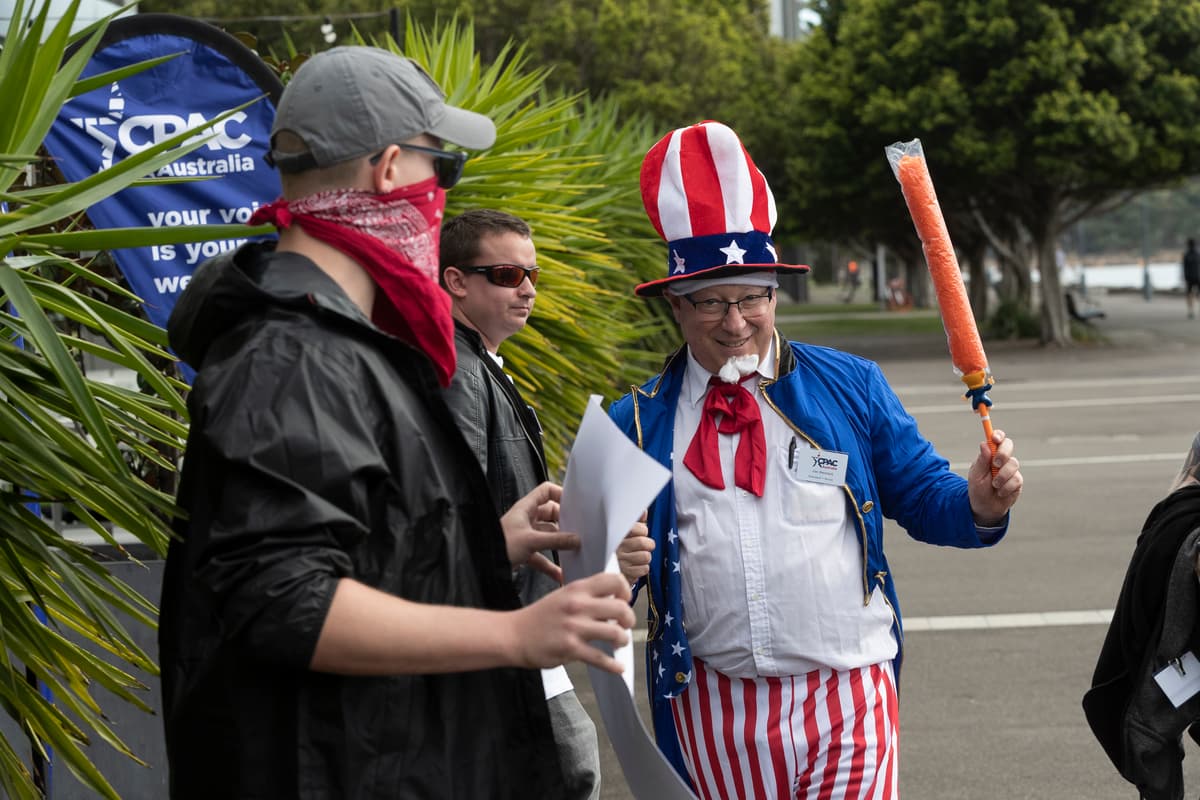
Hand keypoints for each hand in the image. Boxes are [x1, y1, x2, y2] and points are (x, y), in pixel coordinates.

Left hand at [501, 482, 580, 583]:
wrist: (482, 565)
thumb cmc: (500, 545)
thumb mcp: (532, 541)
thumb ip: (556, 540)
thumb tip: (577, 540)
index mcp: (526, 508)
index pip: (546, 491)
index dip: (560, 494)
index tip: (575, 505)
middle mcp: (526, 518)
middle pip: (551, 514)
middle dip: (564, 522)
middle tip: (578, 530)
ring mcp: (526, 535)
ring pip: (548, 535)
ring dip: (560, 544)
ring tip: (574, 550)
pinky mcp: (524, 551)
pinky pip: (542, 555)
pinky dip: (550, 564)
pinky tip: (560, 574)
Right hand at [511, 573, 634, 673]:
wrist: (513, 635)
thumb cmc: (540, 616)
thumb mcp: (562, 596)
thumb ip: (586, 596)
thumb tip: (614, 601)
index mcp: (577, 589)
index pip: (613, 580)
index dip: (625, 590)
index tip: (624, 600)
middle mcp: (577, 605)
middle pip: (620, 608)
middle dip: (629, 619)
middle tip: (626, 625)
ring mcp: (574, 628)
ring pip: (614, 633)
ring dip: (622, 640)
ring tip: (619, 642)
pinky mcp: (570, 649)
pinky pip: (600, 658)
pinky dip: (613, 665)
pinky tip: (618, 668)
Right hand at [616, 513, 653, 585]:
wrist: (601, 569)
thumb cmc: (616, 547)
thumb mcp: (622, 531)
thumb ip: (634, 521)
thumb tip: (644, 512)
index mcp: (617, 534)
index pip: (641, 529)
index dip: (642, 531)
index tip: (638, 533)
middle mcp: (617, 547)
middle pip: (646, 543)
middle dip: (648, 544)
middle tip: (642, 546)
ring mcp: (621, 562)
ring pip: (646, 557)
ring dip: (644, 557)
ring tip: (637, 556)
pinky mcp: (625, 575)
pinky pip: (644, 569)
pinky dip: (642, 568)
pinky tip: (634, 566)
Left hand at [968, 429, 1022, 525]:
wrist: (985, 508)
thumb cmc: (978, 489)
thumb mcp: (976, 476)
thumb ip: (982, 461)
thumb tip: (984, 444)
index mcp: (989, 455)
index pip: (996, 439)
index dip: (998, 435)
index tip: (995, 438)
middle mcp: (1001, 459)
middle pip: (1009, 445)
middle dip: (1003, 453)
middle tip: (995, 464)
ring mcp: (1011, 469)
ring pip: (1013, 464)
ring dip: (1002, 476)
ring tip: (994, 485)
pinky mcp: (1018, 481)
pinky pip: (1016, 479)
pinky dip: (1006, 487)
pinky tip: (1000, 492)